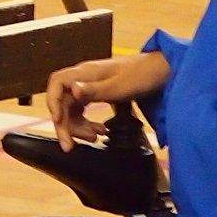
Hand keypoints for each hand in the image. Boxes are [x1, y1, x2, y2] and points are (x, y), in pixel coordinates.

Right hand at [44, 51, 169, 151]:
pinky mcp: (99, 93)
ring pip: (73, 109)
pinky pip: (85, 110)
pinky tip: (101, 132)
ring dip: (78, 127)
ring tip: (94, 139)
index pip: (57, 83)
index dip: (52, 102)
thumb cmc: (144, 75)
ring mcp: (91, 86)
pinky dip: (88, 123)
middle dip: (65, 125)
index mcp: (86, 73)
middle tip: (70, 146)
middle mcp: (84, 78)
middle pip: (63, 102)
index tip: (57, 121)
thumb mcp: (120, 87)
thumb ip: (95, 90)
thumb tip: (72, 90)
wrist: (164, 70)